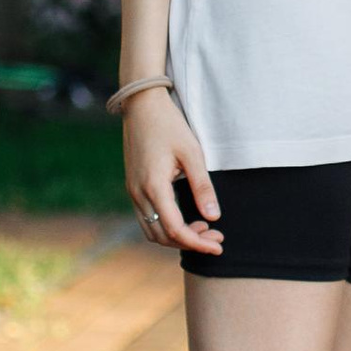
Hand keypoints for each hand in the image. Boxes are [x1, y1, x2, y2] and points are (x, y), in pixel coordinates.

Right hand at [124, 87, 220, 252]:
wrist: (141, 104)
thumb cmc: (169, 124)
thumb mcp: (192, 152)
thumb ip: (202, 186)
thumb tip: (213, 216)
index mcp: (153, 186)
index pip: (175, 229)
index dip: (197, 242)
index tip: (218, 246)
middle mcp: (138, 193)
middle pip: (162, 236)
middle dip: (190, 242)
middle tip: (216, 237)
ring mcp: (132, 191)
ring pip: (152, 230)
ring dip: (176, 236)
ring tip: (203, 229)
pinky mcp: (133, 186)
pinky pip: (147, 218)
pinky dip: (165, 226)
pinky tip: (186, 218)